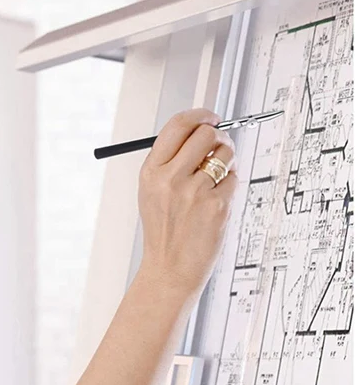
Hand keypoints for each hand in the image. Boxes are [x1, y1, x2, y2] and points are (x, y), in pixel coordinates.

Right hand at [137, 107, 237, 295]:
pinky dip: (229, 186)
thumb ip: (170, 162)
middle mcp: (170, 179)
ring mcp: (194, 192)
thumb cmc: (164, 232)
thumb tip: (201, 130)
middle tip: (218, 148)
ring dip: (226, 161)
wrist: (169, 269)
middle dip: (217, 137)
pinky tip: (215, 203)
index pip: (177, 125)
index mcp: (151, 172)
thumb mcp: (152, 193)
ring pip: (225, 153)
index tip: (211, 117)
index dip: (199, 115)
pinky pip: (234, 178)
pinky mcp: (216, 205)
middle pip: (206, 133)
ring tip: (214, 181)